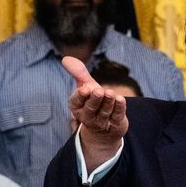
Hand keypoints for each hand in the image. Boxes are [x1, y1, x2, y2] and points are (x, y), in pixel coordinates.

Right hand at [64, 56, 127, 170]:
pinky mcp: (115, 124)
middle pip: (91, 108)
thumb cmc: (93, 102)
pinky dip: (119, 107)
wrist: (105, 128)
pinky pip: (117, 115)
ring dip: (108, 102)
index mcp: (77, 106)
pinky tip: (120, 99)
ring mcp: (102, 122)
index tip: (85, 89)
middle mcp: (88, 116)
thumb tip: (65, 58)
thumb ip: (78, 73)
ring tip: (110, 93)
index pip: (77, 101)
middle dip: (95, 99)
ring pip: (105, 111)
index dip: (81, 95)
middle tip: (98, 91)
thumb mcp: (86, 86)